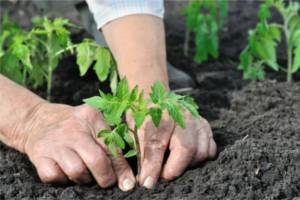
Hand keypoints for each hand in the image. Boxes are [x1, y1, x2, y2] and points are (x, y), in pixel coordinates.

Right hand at [16, 103, 135, 190]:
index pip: (111, 146)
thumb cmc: (74, 125)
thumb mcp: (93, 125)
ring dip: (83, 178)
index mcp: (91, 117)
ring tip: (84, 173)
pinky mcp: (39, 154)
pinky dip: (62, 179)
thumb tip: (126, 177)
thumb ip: (111, 145)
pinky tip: (65, 171)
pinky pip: (54, 176)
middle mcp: (73, 128)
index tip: (127, 183)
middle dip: (105, 177)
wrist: (37, 120)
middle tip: (106, 181)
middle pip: (96, 160)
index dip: (121, 168)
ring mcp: (54, 142)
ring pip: (76, 171)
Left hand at [127, 110, 216, 188]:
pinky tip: (188, 159)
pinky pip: (210, 148)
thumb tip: (146, 180)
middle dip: (174, 169)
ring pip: (200, 151)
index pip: (156, 144)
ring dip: (188, 165)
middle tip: (163, 176)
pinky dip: (200, 159)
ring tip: (174, 165)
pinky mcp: (205, 125)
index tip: (147, 183)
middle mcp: (180, 115)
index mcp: (158, 114)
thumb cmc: (143, 116)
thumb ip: (141, 153)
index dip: (152, 166)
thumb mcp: (135, 131)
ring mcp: (195, 119)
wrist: (155, 97)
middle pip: (186, 147)